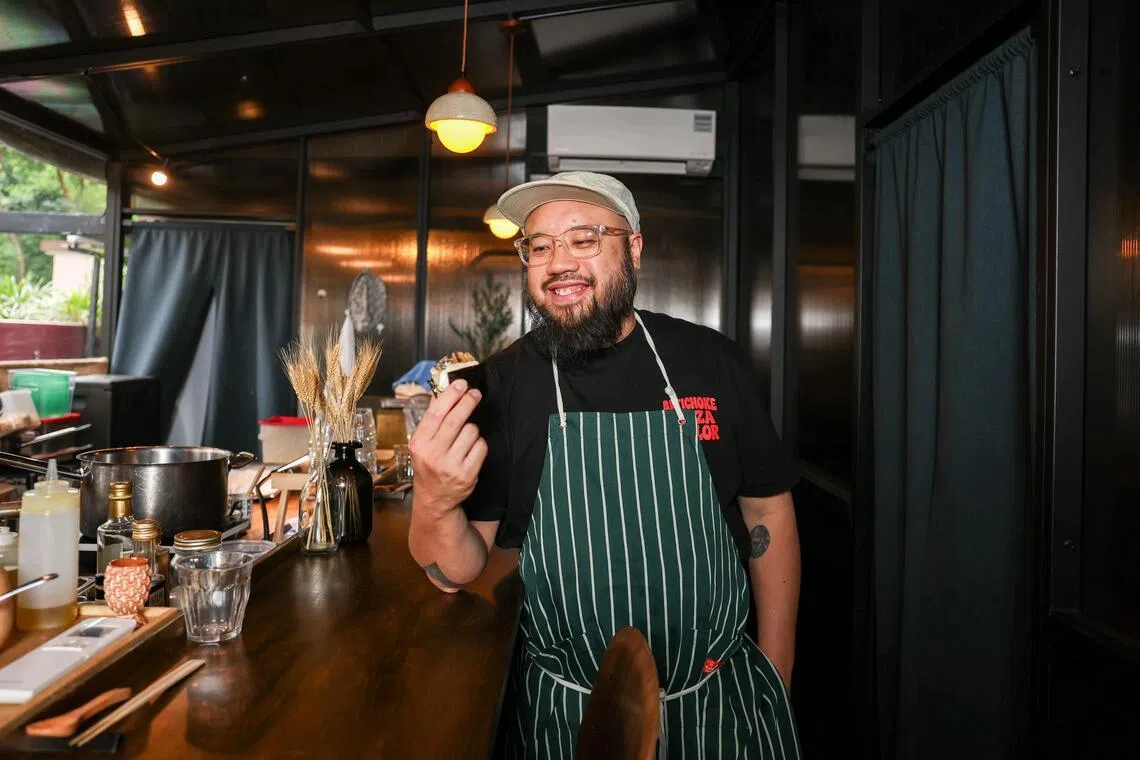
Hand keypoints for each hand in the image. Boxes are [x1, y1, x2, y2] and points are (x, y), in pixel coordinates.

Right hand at [409, 379, 487, 518]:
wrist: (435, 499)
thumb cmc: (429, 465)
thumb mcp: (422, 444)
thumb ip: (431, 420)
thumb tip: (442, 393)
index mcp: (419, 443)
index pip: (436, 413)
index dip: (451, 395)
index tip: (461, 384)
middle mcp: (433, 454)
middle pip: (456, 420)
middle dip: (468, 402)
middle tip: (475, 394)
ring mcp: (451, 465)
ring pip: (471, 432)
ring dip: (472, 430)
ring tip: (465, 438)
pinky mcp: (467, 474)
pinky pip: (481, 447)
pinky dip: (479, 445)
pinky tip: (471, 450)